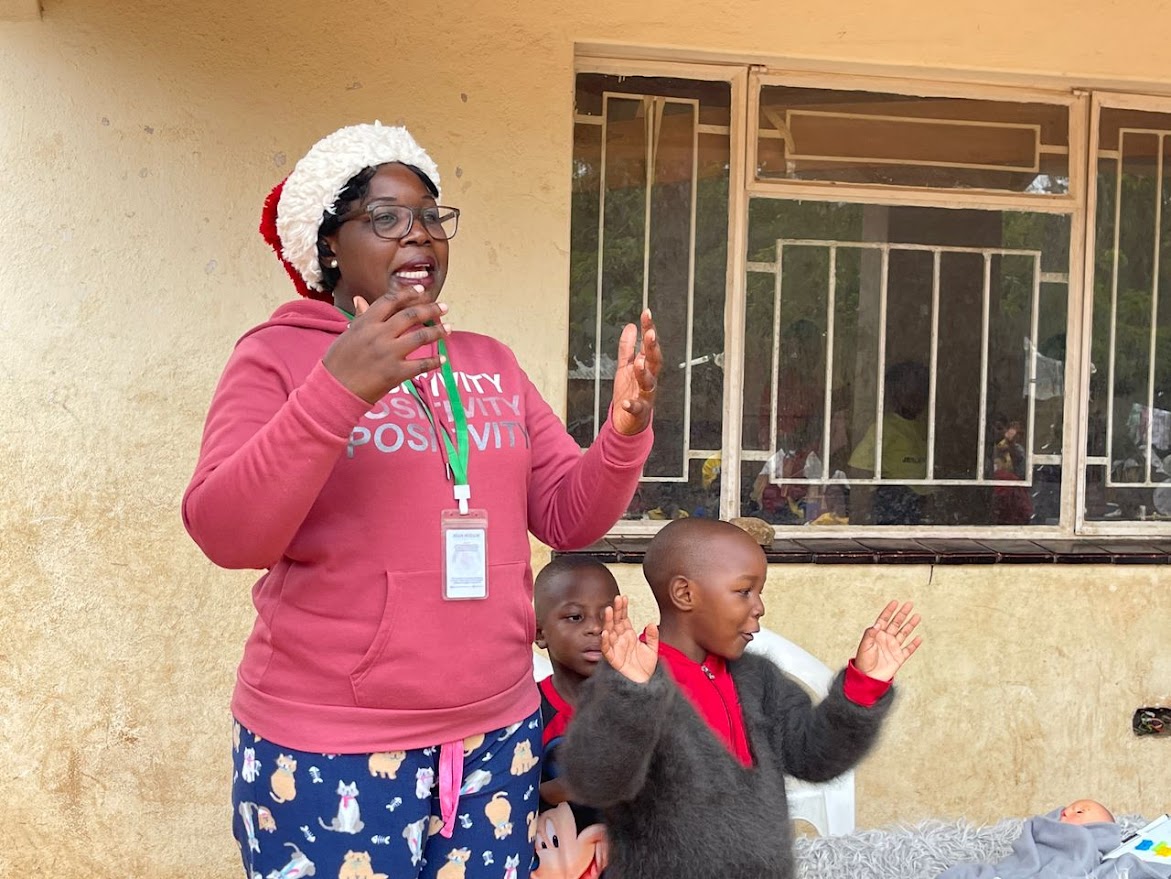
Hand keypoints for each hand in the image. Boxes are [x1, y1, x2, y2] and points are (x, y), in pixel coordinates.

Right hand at [321, 285, 449, 403]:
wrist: (333, 390)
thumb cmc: (337, 363)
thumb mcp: (347, 335)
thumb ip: (359, 318)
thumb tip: (360, 299)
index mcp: (366, 323)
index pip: (391, 300)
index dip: (408, 293)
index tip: (422, 290)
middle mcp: (379, 334)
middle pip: (411, 315)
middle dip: (431, 309)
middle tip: (444, 308)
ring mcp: (388, 353)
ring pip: (420, 337)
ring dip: (437, 332)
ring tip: (448, 329)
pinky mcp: (395, 373)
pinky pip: (421, 365)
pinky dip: (434, 362)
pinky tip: (442, 360)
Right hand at [601, 596, 657, 682]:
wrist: (643, 686)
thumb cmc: (645, 670)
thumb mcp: (652, 650)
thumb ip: (652, 637)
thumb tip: (652, 624)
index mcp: (629, 636)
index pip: (624, 618)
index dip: (623, 608)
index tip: (624, 597)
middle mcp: (620, 641)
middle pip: (615, 622)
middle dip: (615, 610)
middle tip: (616, 598)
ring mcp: (616, 649)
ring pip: (609, 632)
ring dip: (608, 622)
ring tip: (608, 610)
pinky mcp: (613, 660)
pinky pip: (607, 649)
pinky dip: (605, 641)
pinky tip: (605, 633)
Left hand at [610, 309, 661, 435]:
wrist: (627, 422)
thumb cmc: (628, 393)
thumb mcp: (625, 367)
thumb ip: (627, 348)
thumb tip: (630, 327)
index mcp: (646, 367)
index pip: (649, 345)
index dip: (648, 329)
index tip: (646, 313)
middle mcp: (649, 380)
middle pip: (654, 361)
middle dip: (652, 348)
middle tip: (650, 334)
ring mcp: (646, 395)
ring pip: (649, 382)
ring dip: (644, 372)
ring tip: (638, 363)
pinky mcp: (639, 411)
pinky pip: (638, 408)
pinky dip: (633, 405)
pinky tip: (626, 402)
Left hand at [853, 600, 921, 681]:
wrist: (868, 678)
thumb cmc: (863, 661)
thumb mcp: (864, 646)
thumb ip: (870, 634)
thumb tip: (877, 624)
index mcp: (877, 635)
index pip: (884, 619)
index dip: (889, 611)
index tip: (895, 602)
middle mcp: (886, 639)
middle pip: (896, 623)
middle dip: (902, 614)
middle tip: (909, 604)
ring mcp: (893, 647)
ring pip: (904, 633)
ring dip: (911, 625)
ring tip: (917, 616)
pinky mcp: (899, 657)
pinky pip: (909, 649)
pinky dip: (914, 644)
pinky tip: (919, 638)